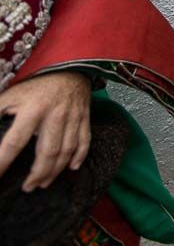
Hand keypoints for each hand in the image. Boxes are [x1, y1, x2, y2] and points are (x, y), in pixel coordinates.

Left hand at [0, 71, 91, 190]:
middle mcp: (54, 115)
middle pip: (47, 152)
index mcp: (32, 109)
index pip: (15, 142)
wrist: (70, 66)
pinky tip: (71, 168)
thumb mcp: (12, 94)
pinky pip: (85, 141)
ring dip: (54, 171)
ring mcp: (72, 117)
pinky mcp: (85, 117)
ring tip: (43, 183)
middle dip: (36, 174)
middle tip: (27, 188)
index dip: (3, 162)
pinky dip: (79, 157)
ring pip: (66, 151)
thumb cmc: (37, 83)